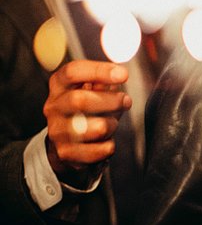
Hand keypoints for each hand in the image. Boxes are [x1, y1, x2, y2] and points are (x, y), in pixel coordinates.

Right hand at [44, 61, 130, 180]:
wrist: (67, 141)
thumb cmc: (87, 107)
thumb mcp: (92, 89)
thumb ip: (103, 80)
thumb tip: (118, 74)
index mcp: (59, 85)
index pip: (73, 72)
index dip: (99, 71)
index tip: (123, 74)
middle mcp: (53, 107)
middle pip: (80, 100)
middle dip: (111, 101)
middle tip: (126, 101)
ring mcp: (57, 131)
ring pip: (94, 128)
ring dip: (112, 124)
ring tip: (113, 123)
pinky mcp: (66, 153)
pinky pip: (100, 150)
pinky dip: (109, 145)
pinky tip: (106, 141)